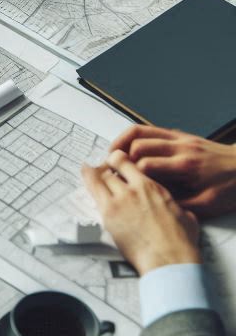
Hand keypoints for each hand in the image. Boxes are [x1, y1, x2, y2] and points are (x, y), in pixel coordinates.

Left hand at [82, 150, 199, 275]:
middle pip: (111, 170)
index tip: (115, 161)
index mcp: (152, 188)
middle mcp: (134, 190)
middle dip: (105, 169)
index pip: (128, 164)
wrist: (171, 260)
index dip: (119, 160)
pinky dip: (87, 179)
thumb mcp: (186, 218)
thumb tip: (179, 210)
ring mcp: (120, 200)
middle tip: (102, 171)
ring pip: (100, 177)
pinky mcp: (109, 213)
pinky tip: (84, 172)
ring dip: (95, 174)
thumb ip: (177, 207)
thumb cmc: (181, 244)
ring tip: (88, 169)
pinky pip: (93, 190)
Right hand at [111, 125, 235, 217]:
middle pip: (139, 145)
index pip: (146, 165)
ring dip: (122, 141)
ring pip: (140, 131)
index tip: (120, 182)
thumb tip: (154, 207)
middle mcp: (179, 148)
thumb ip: (180, 205)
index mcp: (186, 166)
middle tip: (111, 169)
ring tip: (112, 153)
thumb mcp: (208, 205)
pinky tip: (129, 145)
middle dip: (121, 157)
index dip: (130, 175)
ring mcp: (179, 138)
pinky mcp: (179, 135)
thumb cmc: (230, 187)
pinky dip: (134, 135)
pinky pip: (150, 128)